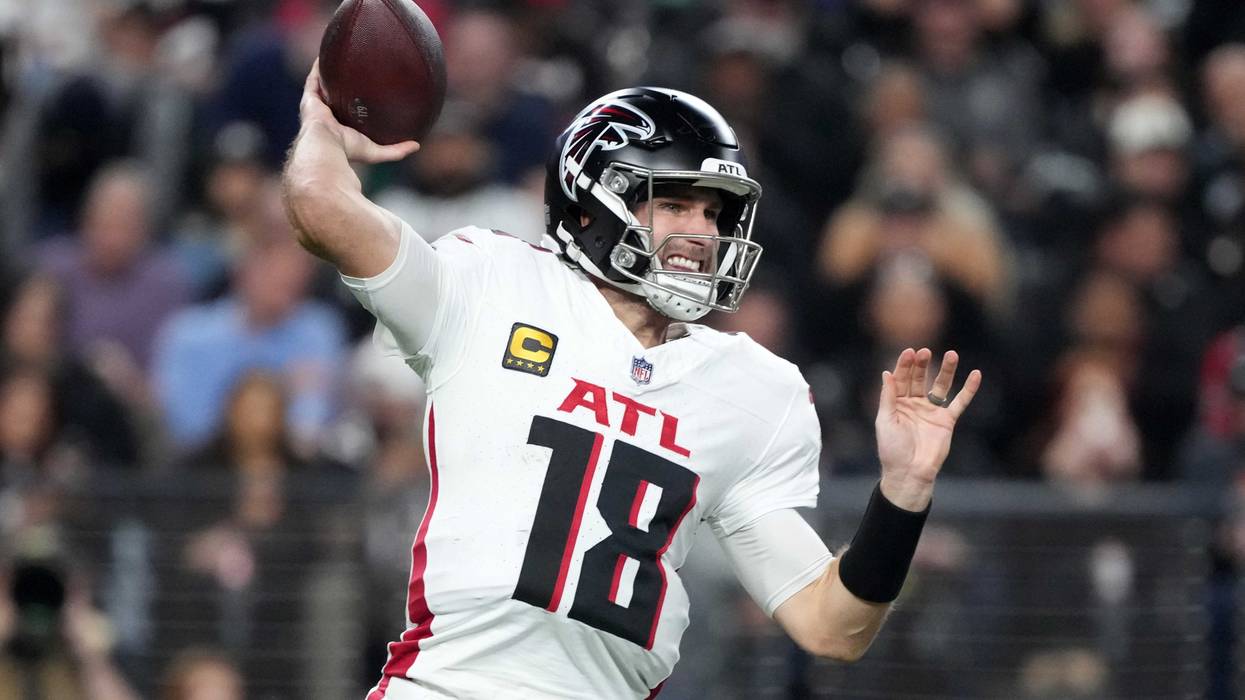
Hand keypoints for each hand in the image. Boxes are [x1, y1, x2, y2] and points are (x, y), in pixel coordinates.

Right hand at [298, 59, 419, 163]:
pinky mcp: (309, 98)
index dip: (354, 103)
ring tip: (340, 57)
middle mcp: (327, 116)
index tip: (366, 92)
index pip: (347, 113)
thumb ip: (396, 150)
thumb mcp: (377, 151)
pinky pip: (313, 78)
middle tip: (355, 71)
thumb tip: (416, 145)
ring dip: (330, 73)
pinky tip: (326, 54)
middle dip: (341, 85)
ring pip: (323, 85)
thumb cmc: (348, 151)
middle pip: (334, 96)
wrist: (326, 147)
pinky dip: (319, 67)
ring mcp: (317, 106)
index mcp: (339, 128)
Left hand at [875, 348, 981, 510]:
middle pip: (920, 378)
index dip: (905, 365)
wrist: (909, 473)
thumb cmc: (892, 449)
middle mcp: (915, 404)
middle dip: (922, 365)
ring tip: (952, 354)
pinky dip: (968, 389)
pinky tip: (976, 375)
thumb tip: (886, 373)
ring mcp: (932, 412)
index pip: (901, 379)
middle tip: (925, 351)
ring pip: (941, 386)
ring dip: (946, 370)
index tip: (909, 351)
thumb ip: (888, 397)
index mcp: (897, 403)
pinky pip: (960, 402)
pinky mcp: (947, 421)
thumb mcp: (885, 420)